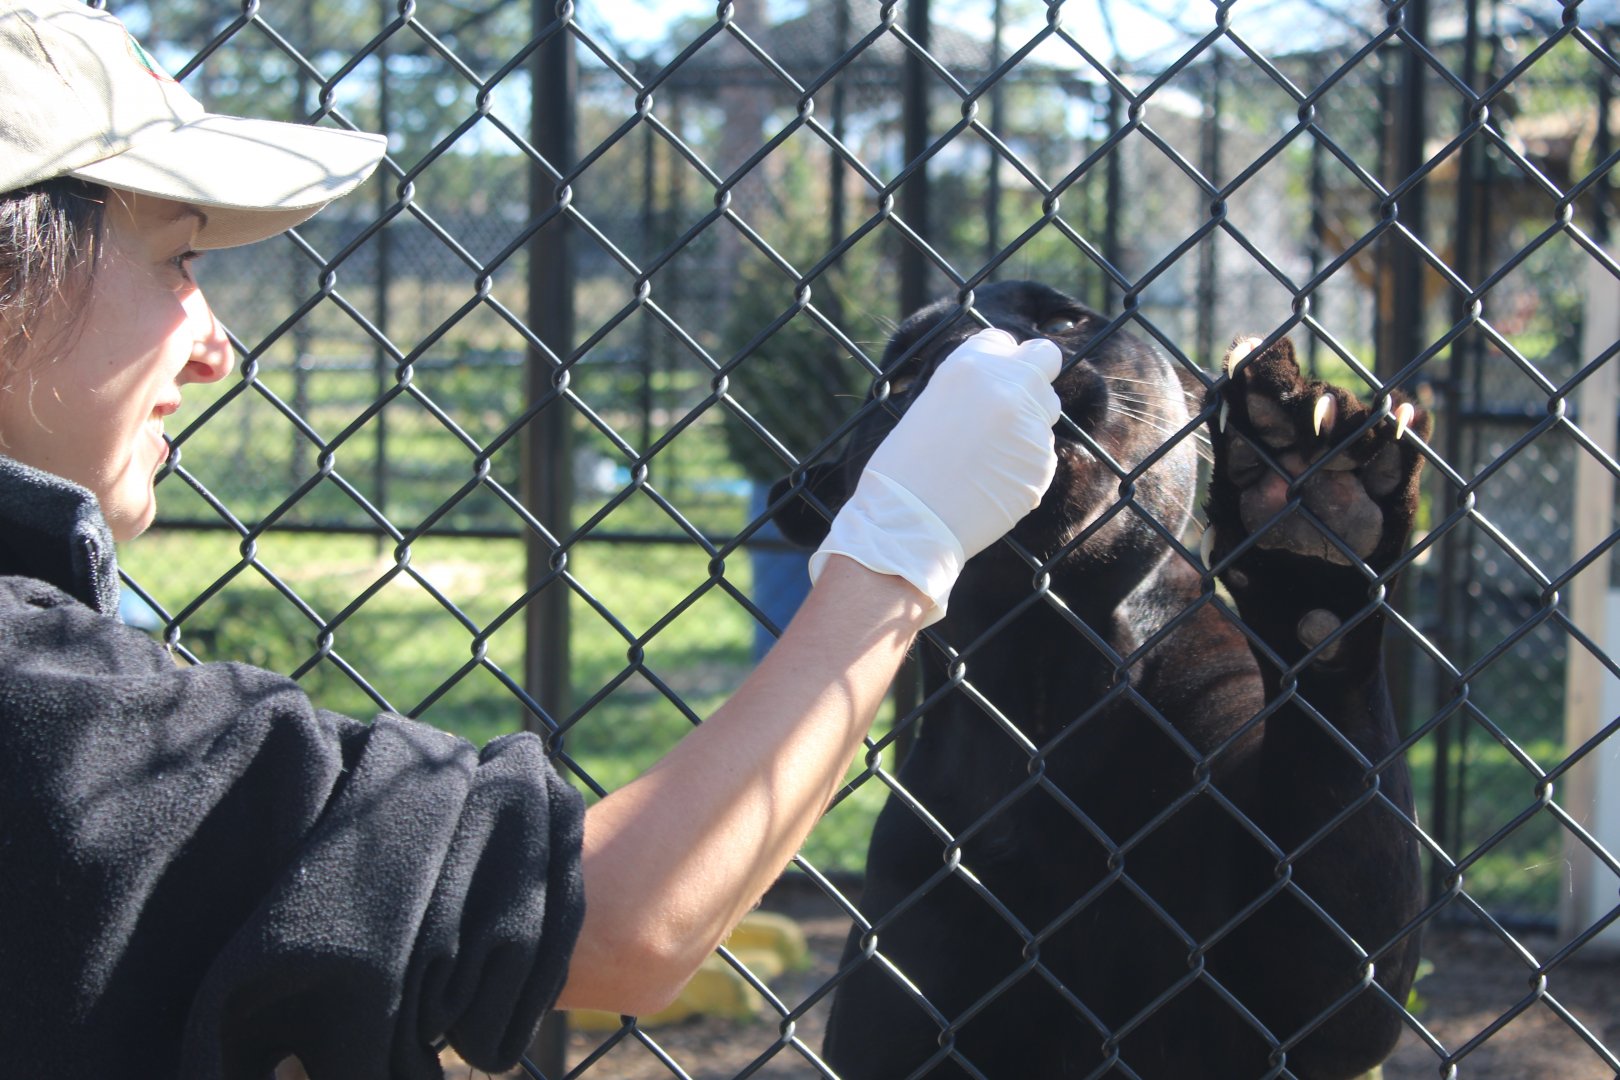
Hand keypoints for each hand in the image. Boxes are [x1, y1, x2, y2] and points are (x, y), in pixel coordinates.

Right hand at [810, 328, 1062, 623]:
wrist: (908, 523)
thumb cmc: (904, 468)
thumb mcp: (931, 404)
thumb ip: (972, 389)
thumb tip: (1002, 387)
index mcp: (970, 366)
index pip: (1004, 341)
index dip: (998, 361)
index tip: (989, 382)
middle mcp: (1008, 387)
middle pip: (1044, 359)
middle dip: (1032, 377)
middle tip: (1011, 406)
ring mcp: (1030, 425)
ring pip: (1047, 410)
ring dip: (1027, 423)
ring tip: (988, 455)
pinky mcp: (1042, 464)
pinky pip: (1042, 454)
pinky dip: (1023, 464)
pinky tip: (991, 482)